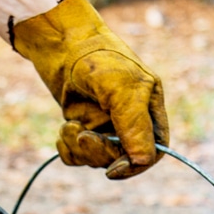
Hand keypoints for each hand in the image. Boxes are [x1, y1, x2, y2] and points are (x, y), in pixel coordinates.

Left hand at [12, 0, 168, 178]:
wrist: (60, 45)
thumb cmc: (97, 59)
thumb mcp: (120, 89)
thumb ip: (135, 124)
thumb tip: (143, 160)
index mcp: (150, 110)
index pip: (153, 152)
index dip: (135, 165)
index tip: (112, 169)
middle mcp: (130, 121)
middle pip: (122, 158)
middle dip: (100, 154)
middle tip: (82, 136)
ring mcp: (105, 126)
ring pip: (97, 160)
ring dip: (80, 149)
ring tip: (68, 126)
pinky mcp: (83, 127)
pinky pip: (78, 156)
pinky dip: (68, 149)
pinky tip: (63, 129)